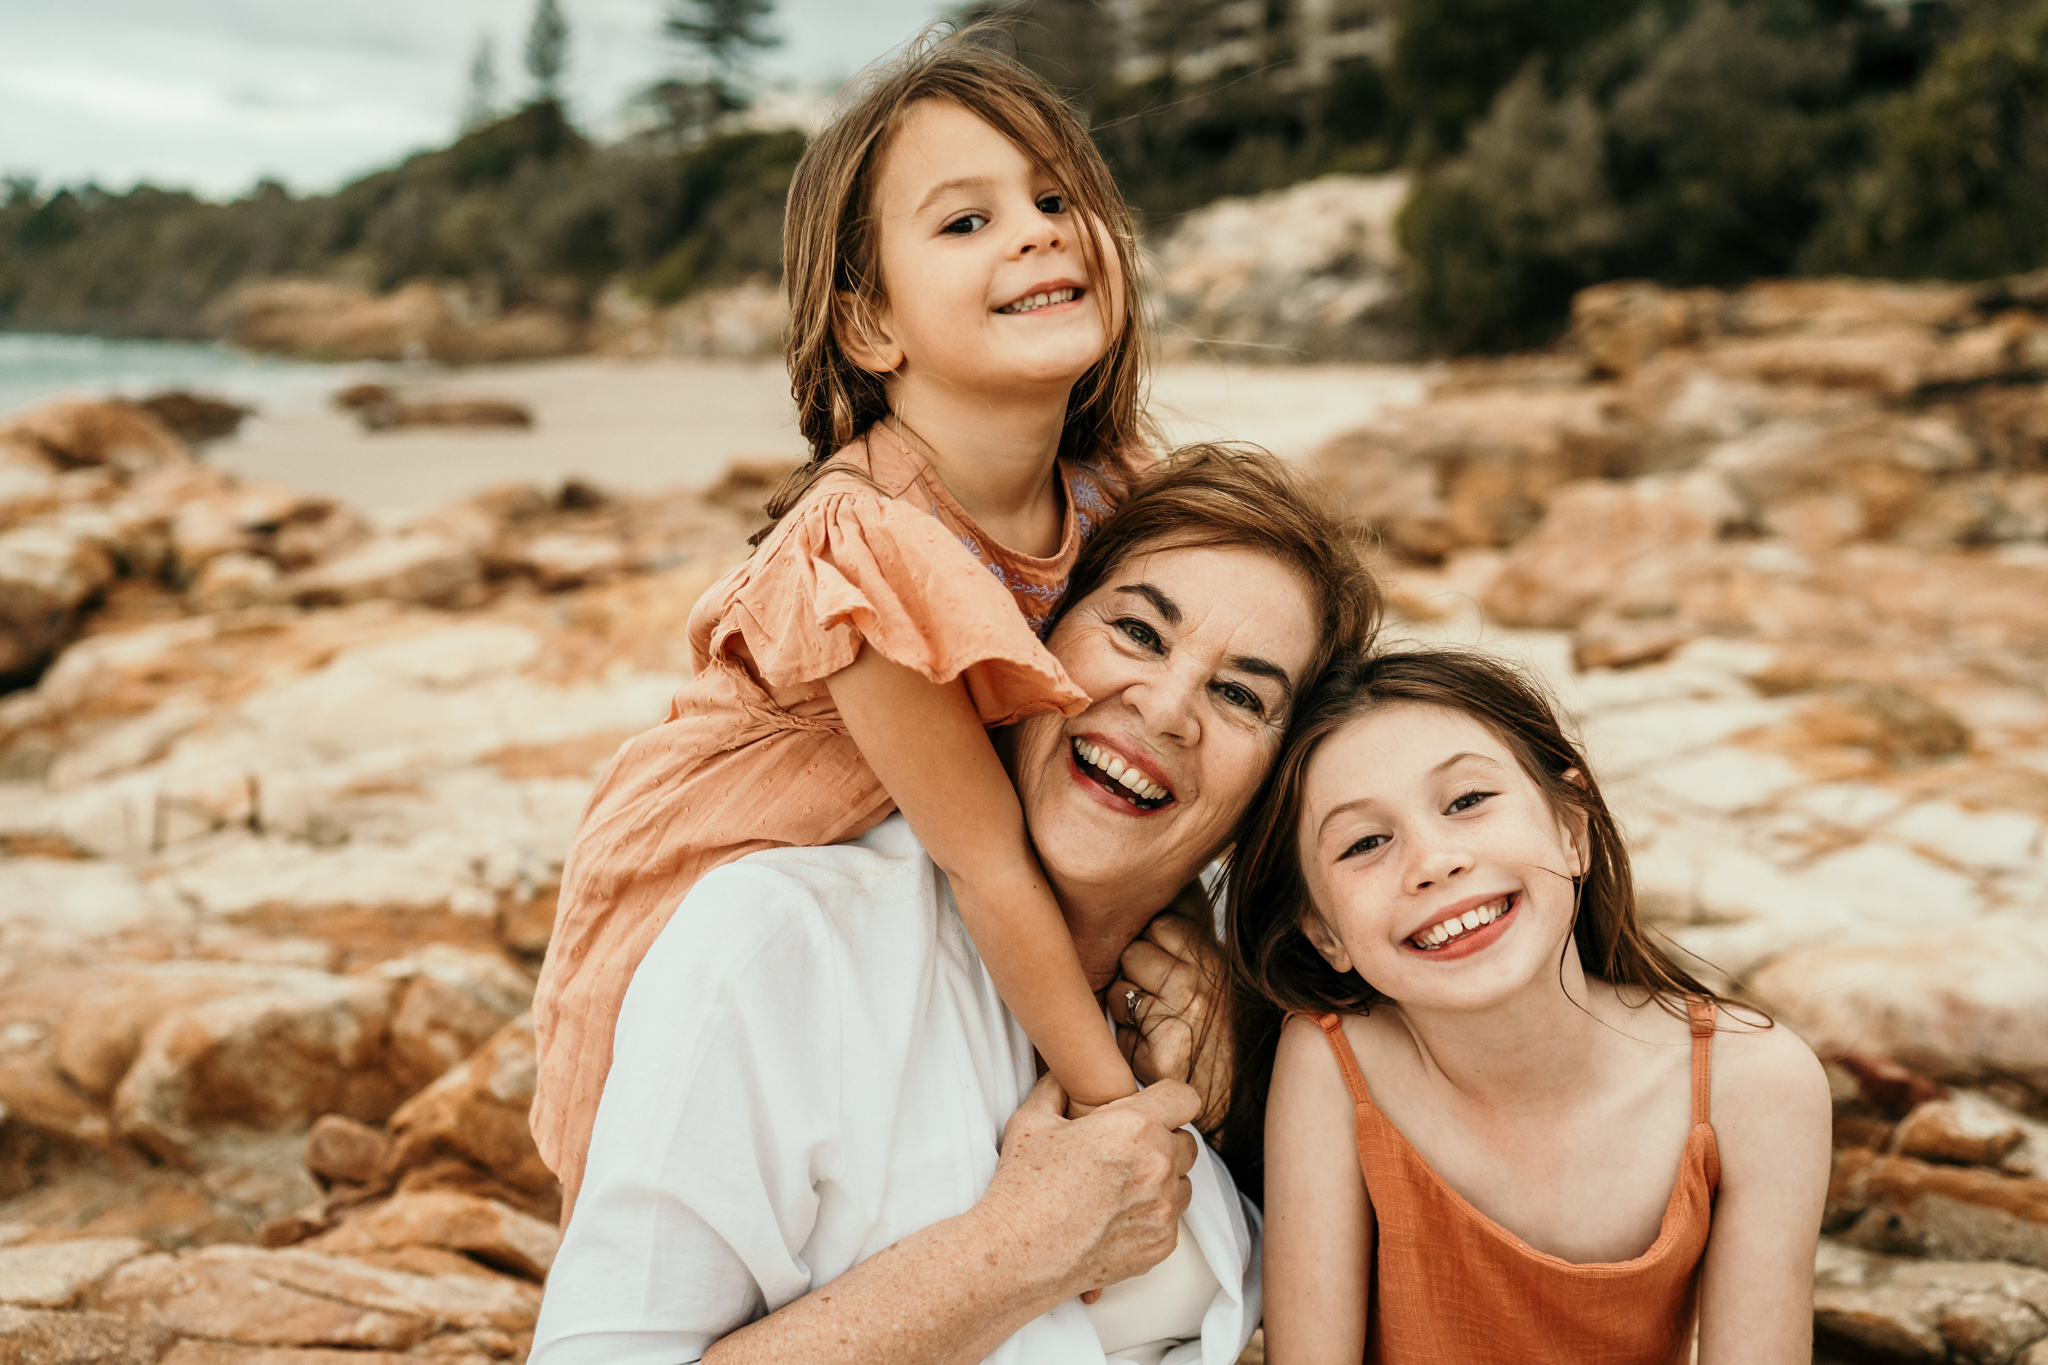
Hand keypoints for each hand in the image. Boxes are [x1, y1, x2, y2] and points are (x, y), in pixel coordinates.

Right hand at [976, 1073, 1199, 1302]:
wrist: (1017, 1254)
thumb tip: (1065, 1076)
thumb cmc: (1024, 1189)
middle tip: (1126, 1150)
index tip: (1153, 1108)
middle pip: (1186, 1141)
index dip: (1168, 1099)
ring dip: (1161, 1179)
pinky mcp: (1161, 1244)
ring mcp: (1162, 1208)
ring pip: (1182, 1182)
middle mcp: (1158, 1165)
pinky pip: (1171, 1219)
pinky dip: (1151, 1215)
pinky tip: (1116, 1215)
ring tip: (1120, 1185)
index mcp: (1134, 1127)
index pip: (1184, 1098)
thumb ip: (1057, 1088)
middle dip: (1162, 1140)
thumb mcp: (1032, 1120)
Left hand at [1109, 906, 1234, 1135]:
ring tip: (1157, 1025)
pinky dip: (1132, 1045)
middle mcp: (1193, 988)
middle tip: (1155, 994)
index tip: (1161, 958)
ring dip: (1128, 1008)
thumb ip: (1198, 955)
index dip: (1155, 941)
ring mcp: (1172, 1022)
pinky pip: (1121, 1036)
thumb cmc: (1239, 1043)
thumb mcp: (1231, 984)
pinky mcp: (1154, 1058)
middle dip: (1136, 972)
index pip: (1162, 925)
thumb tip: (1157, 926)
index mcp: (1215, 965)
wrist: (1250, 1106)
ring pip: (1119, 993)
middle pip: (1133, 954)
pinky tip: (1157, 1053)